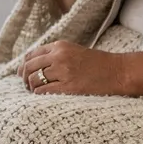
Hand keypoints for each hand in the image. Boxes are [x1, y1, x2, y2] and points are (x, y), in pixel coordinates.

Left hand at [20, 42, 137, 96]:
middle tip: (26, 86)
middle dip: (24, 77)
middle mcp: (59, 56)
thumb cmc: (98, 64)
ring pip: (34, 79)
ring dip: (31, 87)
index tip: (23, 74)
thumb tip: (32, 66)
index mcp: (60, 46)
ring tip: (35, 92)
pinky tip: (43, 97)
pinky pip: (43, 91)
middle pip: (29, 67)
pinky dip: (39, 95)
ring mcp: (64, 71)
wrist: (119, 72)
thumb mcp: (74, 52)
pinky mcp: (69, 87)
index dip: (24, 66)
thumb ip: (56, 55)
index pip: (32, 55)